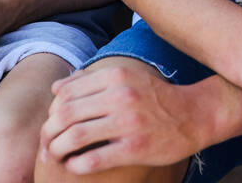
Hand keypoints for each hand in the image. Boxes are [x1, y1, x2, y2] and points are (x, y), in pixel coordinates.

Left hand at [40, 65, 204, 174]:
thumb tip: (56, 88)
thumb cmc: (156, 98)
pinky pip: (93, 159)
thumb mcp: (127, 78)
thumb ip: (92, 80)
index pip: (67, 93)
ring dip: (57, 150)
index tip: (51, 123)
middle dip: (49, 132)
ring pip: (75, 136)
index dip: (52, 110)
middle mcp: (121, 95)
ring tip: (56, 156)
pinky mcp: (135, 147)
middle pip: (66, 114)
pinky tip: (74, 166)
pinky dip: (76, 165)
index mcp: (117, 76)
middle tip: (47, 143)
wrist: (194, 115)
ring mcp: (128, 122)